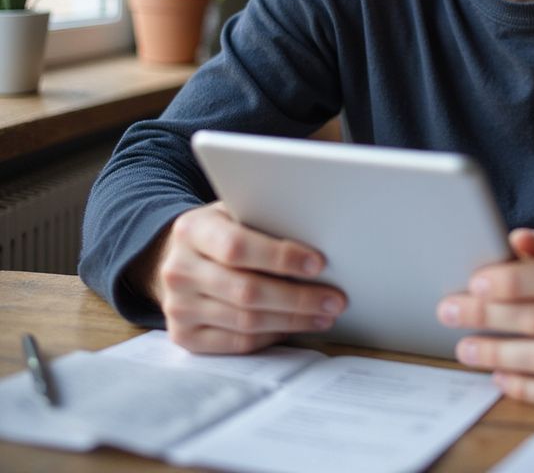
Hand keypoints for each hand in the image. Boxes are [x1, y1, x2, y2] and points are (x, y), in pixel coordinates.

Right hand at [130, 202, 347, 353]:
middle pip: (246, 291)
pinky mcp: (184, 336)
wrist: (177, 256)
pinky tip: (295, 327)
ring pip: (246, 322)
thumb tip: (320, 236)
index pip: (238, 247)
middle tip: (335, 299)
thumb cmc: (222, 230)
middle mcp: (178, 271)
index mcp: (192, 230)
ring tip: (325, 314)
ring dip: (293, 320)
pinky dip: (272, 337)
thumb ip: (265, 220)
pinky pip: (237, 344)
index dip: (281, 257)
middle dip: (298, 298)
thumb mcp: (235, 212)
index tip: (319, 263)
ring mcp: (178, 307)